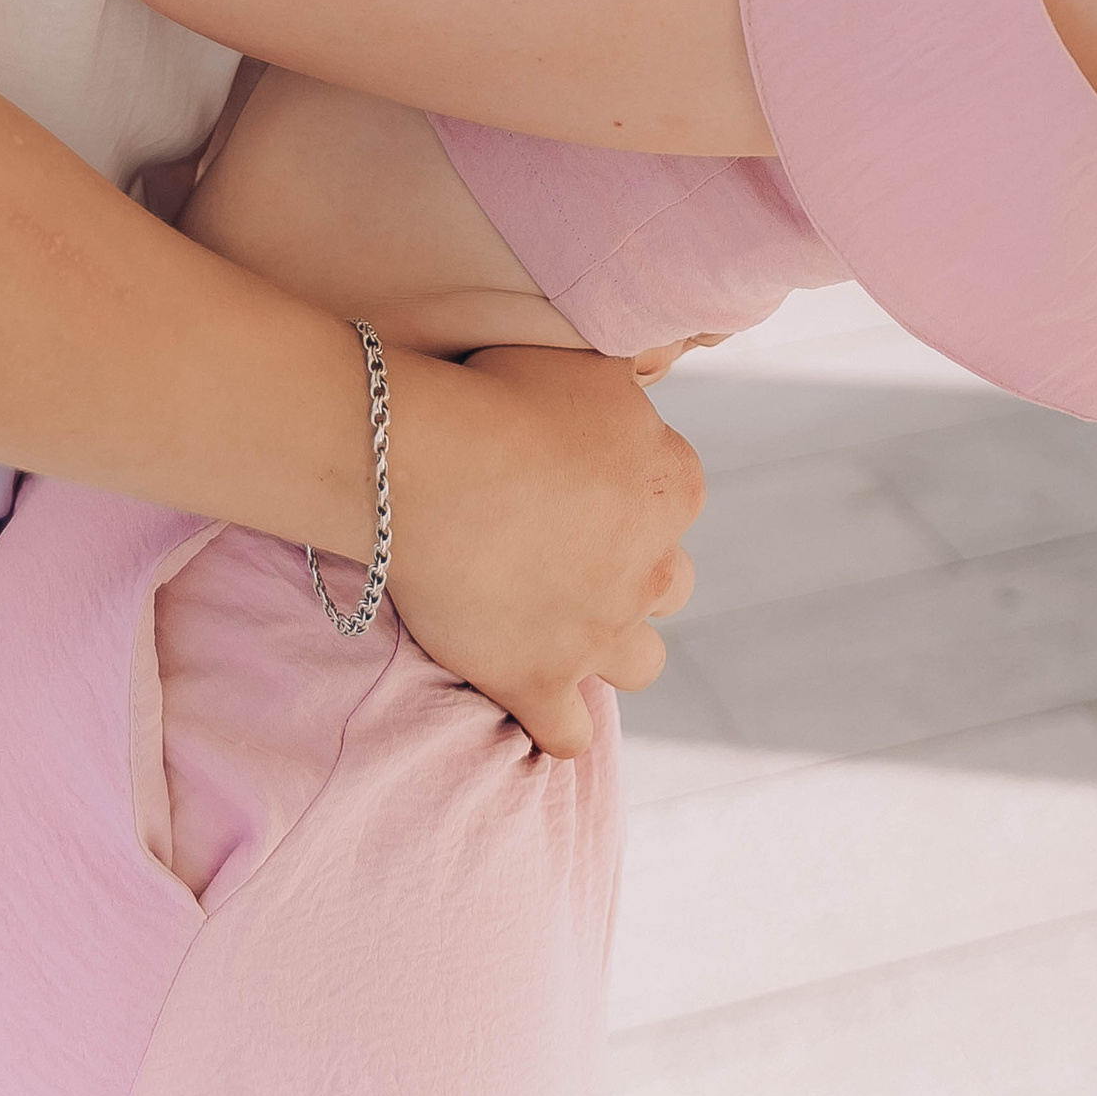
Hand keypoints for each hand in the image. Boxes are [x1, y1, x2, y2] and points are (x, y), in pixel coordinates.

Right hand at [388, 346, 701, 756]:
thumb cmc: (497, 391)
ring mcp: (600, 632)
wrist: (423, 459)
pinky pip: (568, 735)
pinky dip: (554, 724)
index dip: (626, 488)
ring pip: (641, 664)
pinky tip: (534, 704)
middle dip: (630, 572)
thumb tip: (662, 360)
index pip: (673, 494)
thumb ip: (630, 377)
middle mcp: (653, 565)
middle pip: (668, 583)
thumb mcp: (587, 360)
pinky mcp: (540, 682)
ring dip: (612, 648)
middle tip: (564, 550)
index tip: (575, 478)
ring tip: (560, 625)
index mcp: (673, 483)